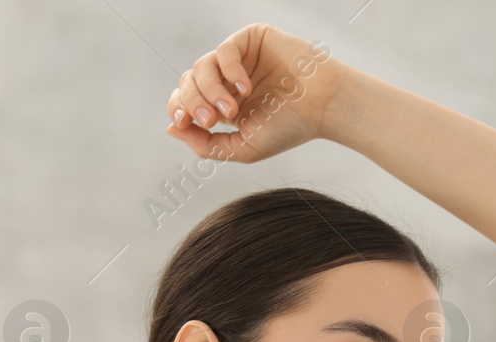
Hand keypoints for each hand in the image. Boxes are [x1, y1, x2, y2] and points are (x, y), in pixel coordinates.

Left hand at [164, 24, 344, 162]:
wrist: (323, 107)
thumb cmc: (289, 129)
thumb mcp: (242, 148)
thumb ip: (207, 145)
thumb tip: (172, 129)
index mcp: (225, 103)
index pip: (186, 99)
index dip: (178, 107)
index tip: (185, 122)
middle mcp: (228, 79)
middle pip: (188, 83)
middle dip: (194, 103)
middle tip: (213, 120)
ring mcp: (239, 58)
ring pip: (201, 67)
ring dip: (209, 91)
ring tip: (230, 110)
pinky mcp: (251, 39)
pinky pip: (224, 51)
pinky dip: (229, 72)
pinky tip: (246, 88)